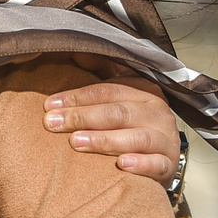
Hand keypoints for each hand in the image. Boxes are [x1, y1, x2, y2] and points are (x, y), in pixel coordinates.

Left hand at [45, 81, 180, 185]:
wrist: (162, 157)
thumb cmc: (134, 124)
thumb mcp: (121, 94)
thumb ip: (102, 73)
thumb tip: (76, 52)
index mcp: (144, 92)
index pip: (108, 91)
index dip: (77, 97)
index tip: (49, 105)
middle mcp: (157, 113)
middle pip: (118, 112)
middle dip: (83, 117)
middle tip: (53, 124)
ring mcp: (165, 140)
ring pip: (137, 137)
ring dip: (105, 140)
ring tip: (76, 143)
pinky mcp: (168, 165)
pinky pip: (156, 164)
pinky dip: (141, 164)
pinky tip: (122, 164)